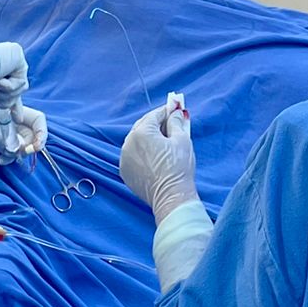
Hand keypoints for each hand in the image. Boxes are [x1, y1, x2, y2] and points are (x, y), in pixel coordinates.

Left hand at [0, 104, 47, 164]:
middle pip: (33, 136)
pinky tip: (0, 160)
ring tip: (4, 155)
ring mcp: (10, 132)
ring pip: (23, 147)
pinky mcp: (2, 142)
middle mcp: (17, 121)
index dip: (41, 134)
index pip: (40, 121)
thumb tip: (18, 150)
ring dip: (16, 154)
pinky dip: (8, 157)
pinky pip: (12, 153)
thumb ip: (9, 136)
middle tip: (20, 153)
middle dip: (27, 147)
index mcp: (19, 110)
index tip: (35, 147)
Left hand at [120, 102, 197, 222]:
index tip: (174, 109)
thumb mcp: (182, 140)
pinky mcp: (125, 171)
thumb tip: (175, 113)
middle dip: (156, 124)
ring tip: (164, 141)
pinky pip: (133, 155)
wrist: (171, 197)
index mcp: (142, 132)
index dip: (166, 111)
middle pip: (143, 126)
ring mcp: (124, 158)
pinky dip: (142, 152)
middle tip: (170, 123)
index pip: (154, 115)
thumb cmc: (178, 168)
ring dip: (148, 138)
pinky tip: (155, 156)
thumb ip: (176, 122)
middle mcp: (128, 143)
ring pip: (137, 141)